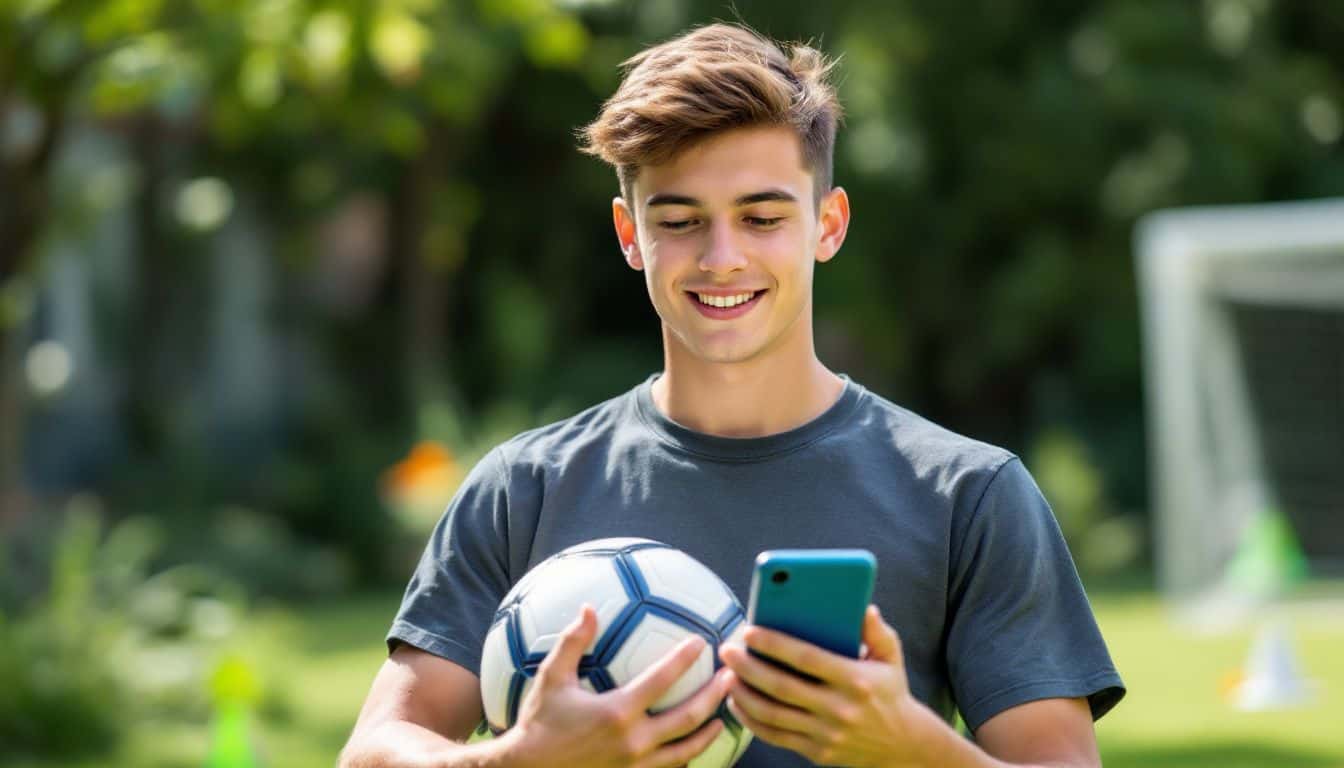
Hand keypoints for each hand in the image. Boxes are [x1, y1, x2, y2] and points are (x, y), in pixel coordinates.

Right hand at [503, 605, 731, 767]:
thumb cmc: (538, 723)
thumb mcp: (551, 679)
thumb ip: (573, 642)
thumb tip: (588, 608)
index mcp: (617, 711)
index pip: (662, 680)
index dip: (684, 658)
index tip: (700, 642)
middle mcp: (633, 741)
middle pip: (688, 718)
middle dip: (713, 696)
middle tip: (731, 678)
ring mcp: (635, 766)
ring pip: (686, 750)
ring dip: (709, 732)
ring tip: (725, 717)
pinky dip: (686, 758)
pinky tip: (693, 748)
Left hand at [718, 605, 941, 766]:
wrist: (903, 746)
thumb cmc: (890, 691)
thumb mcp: (891, 658)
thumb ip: (877, 631)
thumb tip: (864, 608)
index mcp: (855, 680)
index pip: (807, 658)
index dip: (775, 644)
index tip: (750, 631)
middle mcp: (839, 709)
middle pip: (782, 687)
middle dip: (748, 667)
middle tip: (726, 649)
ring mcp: (827, 734)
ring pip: (773, 714)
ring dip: (743, 694)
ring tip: (725, 675)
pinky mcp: (817, 752)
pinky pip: (775, 736)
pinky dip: (751, 720)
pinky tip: (736, 702)